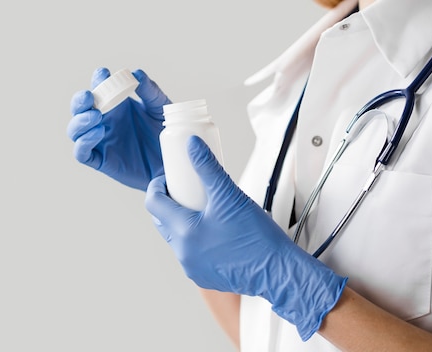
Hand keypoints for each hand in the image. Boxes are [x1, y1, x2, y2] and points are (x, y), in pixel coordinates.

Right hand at [67, 68, 171, 190]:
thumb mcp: (160, 108)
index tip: (103, 74)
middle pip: (79, 109)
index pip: (99, 89)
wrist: (172, 162)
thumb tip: (136, 74)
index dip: (97, 80)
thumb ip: (150, 91)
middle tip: (90, 96)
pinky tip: (98, 132)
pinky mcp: (101, 161)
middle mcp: (104, 121)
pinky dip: (84, 142)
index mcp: (116, 105)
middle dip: (79, 100)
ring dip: (80, 121)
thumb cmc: (164, 135)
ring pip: (75, 130)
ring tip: (96, 116)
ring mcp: (100, 141)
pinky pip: (82, 153)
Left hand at [145, 135, 347, 340]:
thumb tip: (192, 146)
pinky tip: (212, 231)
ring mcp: (193, 268)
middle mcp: (183, 253)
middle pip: (163, 221)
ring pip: (177, 238)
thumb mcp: (229, 195)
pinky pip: (192, 254)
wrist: (278, 270)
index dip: (158, 186)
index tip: (168, 178)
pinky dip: (196, 240)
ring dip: (183, 222)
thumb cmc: (256, 237)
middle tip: (186, 190)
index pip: (153, 203)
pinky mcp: (204, 277)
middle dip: (170, 203)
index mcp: (183, 232)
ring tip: (203, 209)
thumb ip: (207, 167)